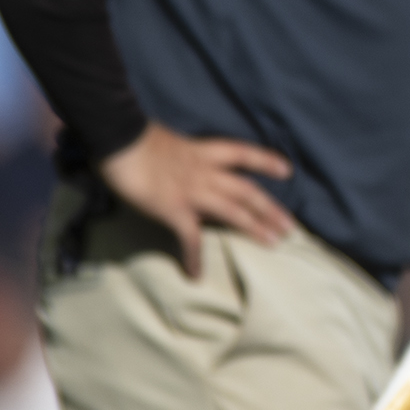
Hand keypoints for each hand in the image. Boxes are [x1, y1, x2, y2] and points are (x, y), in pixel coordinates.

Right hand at [99, 124, 296, 271]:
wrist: (118, 136)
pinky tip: (196, 274)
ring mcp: (192, 191)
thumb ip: (179, 153)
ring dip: (255, 228)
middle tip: (290, 226)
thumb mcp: (166, 139)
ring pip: (233, 212)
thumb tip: (177, 159)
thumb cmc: (133, 134)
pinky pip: (190, 238)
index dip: (266, 161)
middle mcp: (205, 171)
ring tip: (274, 243)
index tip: (286, 170)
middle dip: (270, 209)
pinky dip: (194, 257)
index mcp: (202, 151)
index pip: (243, 153)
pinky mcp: (174, 209)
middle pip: (247, 190)